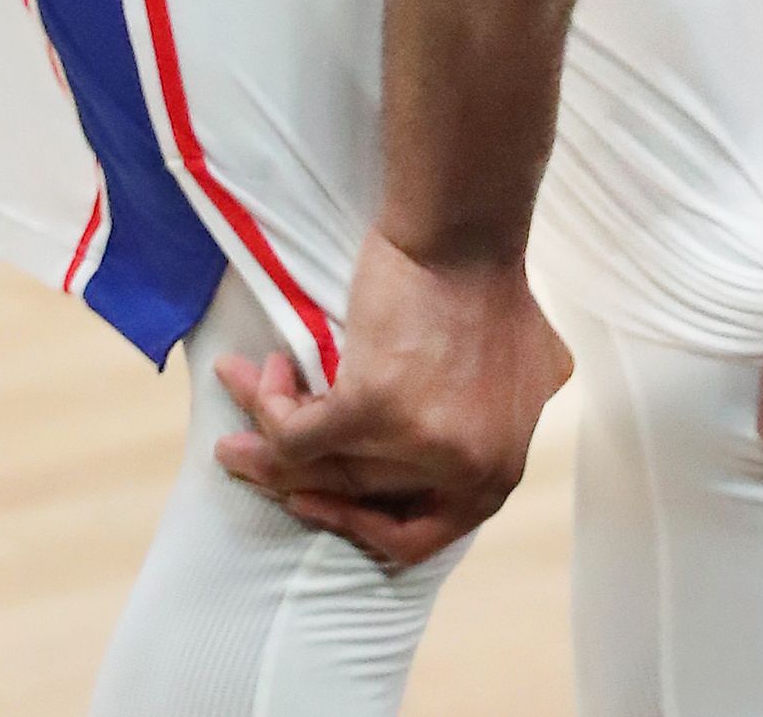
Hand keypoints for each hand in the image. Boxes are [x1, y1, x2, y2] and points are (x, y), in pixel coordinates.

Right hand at [213, 228, 571, 565]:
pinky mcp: (374, 409)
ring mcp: (423, 444)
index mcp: (501, 468)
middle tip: (252, 459)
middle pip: (357, 495)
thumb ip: (510, 415)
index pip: (422, 530)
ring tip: (231, 413)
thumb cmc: (488, 282)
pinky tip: (263, 370)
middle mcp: (469, 469)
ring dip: (262, 444)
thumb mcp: (530, 367)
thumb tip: (479, 445)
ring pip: (317, 466)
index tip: (318, 496)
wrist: (465, 231)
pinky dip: (267, 405)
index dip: (361, 522)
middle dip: (293, 481)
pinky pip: (295, 434)